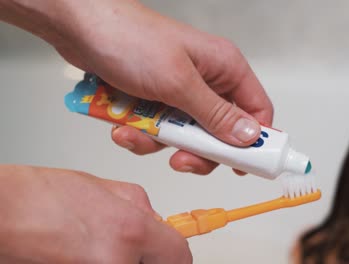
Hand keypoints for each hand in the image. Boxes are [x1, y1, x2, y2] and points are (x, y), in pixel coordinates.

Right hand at [0, 165, 191, 263]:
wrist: (4, 214)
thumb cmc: (43, 198)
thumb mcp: (108, 190)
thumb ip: (142, 208)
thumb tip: (158, 223)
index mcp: (130, 231)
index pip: (179, 257)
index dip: (175, 255)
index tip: (169, 253)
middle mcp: (118, 263)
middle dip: (149, 259)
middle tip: (132, 247)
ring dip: (126, 262)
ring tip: (101, 245)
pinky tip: (88, 253)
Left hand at [54, 0, 272, 174]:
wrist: (79, 27)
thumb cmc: (129, 39)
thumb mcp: (178, 82)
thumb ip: (214, 114)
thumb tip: (248, 137)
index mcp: (224, 68)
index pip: (256, 110)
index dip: (254, 142)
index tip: (241, 167)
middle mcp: (206, 81)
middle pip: (220, 132)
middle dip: (197, 150)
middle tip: (179, 158)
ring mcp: (180, 92)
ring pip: (185, 136)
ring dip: (160, 142)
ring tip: (136, 132)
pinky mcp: (156, 99)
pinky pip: (159, 130)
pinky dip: (141, 134)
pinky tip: (122, 125)